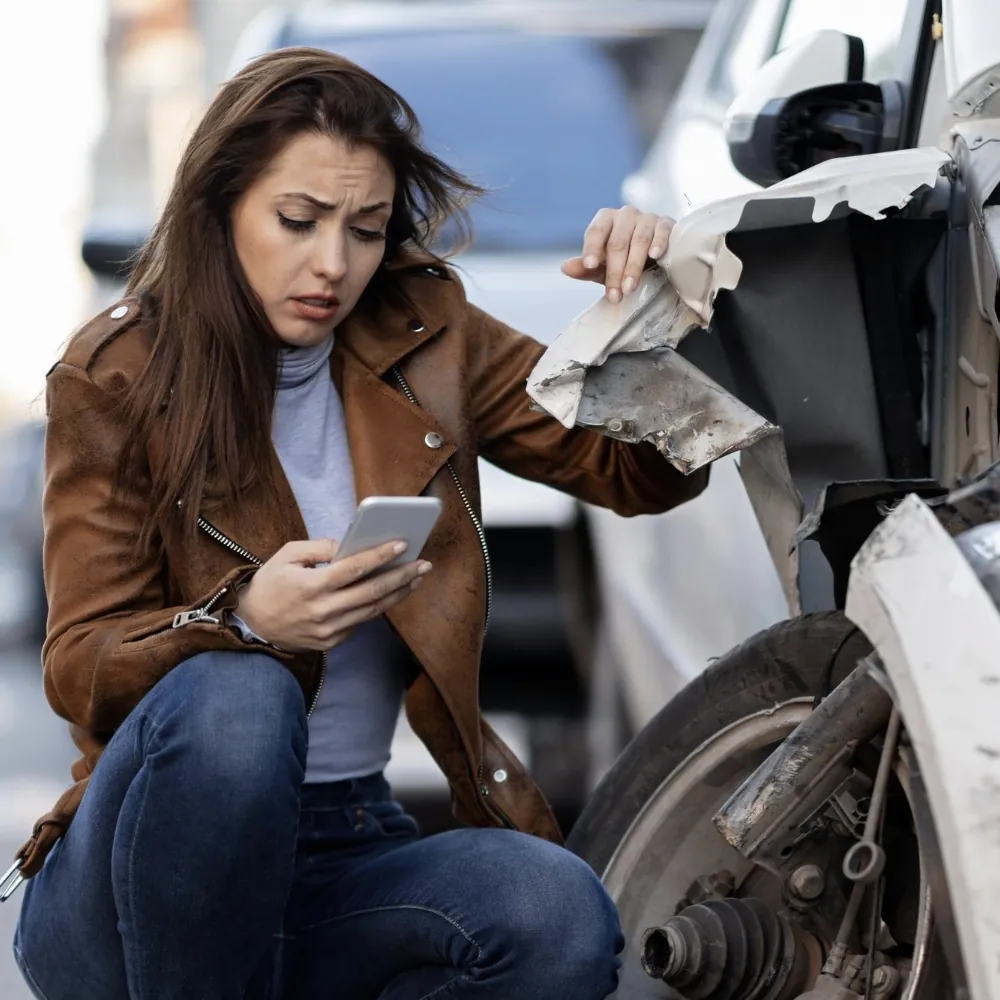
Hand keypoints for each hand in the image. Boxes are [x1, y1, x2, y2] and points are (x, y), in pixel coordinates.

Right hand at [234, 538, 430, 651]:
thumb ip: (320, 548)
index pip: (353, 569)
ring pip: (372, 610)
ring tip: (416, 577)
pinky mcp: (332, 642)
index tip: (402, 545)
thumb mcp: (287, 556)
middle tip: (424, 564)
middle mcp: (323, 611)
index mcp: (311, 587)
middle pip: (371, 592)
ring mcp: (329, 630)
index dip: (379, 556)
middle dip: (401, 576)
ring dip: (398, 593)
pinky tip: (393, 592)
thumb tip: (351, 546)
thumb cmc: (270, 584)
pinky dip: (378, 606)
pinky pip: (361, 621)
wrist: (252, 625)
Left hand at [561, 207, 674, 303]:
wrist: (655, 257)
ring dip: (634, 266)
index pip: (595, 232)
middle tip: (615, 295)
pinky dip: (659, 243)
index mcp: (605, 220)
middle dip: (615, 271)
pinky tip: (655, 256)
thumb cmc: (624, 260)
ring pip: (639, 240)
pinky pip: (662, 231)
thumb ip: (585, 269)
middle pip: (617, 242)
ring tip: (630, 288)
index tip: (589, 266)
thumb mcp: (603, 268)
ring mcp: (647, 218)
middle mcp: (625, 215)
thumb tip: (565, 268)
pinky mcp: (666, 224)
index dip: (592, 249)